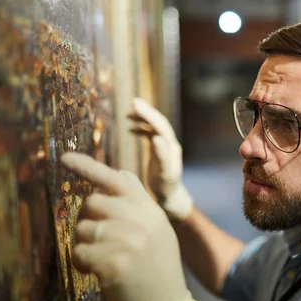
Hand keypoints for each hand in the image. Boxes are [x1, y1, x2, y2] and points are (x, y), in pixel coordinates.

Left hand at [61, 152, 198, 300]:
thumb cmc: (156, 268)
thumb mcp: (157, 230)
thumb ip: (138, 204)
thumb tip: (118, 173)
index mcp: (152, 211)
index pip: (119, 179)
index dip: (89, 167)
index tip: (66, 158)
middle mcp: (142, 221)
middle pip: (93, 201)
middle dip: (87, 219)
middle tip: (98, 238)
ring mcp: (129, 241)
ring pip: (82, 228)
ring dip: (84, 245)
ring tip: (102, 259)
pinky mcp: (114, 263)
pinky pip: (79, 252)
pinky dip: (81, 264)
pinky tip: (97, 272)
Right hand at [128, 98, 192, 220]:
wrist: (170, 197)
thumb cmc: (167, 188)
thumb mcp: (165, 174)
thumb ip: (162, 156)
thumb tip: (156, 138)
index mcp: (172, 147)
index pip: (161, 126)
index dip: (149, 115)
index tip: (136, 105)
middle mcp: (170, 144)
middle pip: (159, 123)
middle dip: (147, 112)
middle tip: (133, 103)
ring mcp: (165, 147)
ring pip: (155, 127)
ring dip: (143, 119)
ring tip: (128, 114)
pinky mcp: (159, 151)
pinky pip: (150, 135)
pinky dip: (141, 129)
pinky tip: (130, 128)